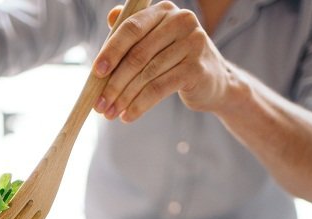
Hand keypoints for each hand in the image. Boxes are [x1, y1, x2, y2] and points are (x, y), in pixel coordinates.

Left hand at [92, 1, 233, 122]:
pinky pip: (159, 88)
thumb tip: (110, 17)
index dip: (111, 51)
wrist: (215, 82)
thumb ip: (134, 31)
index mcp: (165, 10)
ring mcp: (192, 44)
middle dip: (114, 82)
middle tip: (100, 103)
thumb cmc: (176, 60)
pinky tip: (128, 116)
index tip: (96, 72)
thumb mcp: (156, 41)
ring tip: (111, 113)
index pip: (131, 28)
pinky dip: (140, 105)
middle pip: (137, 54)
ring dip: (124, 97)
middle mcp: (181, 21)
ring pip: (147, 74)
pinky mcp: (197, 69)